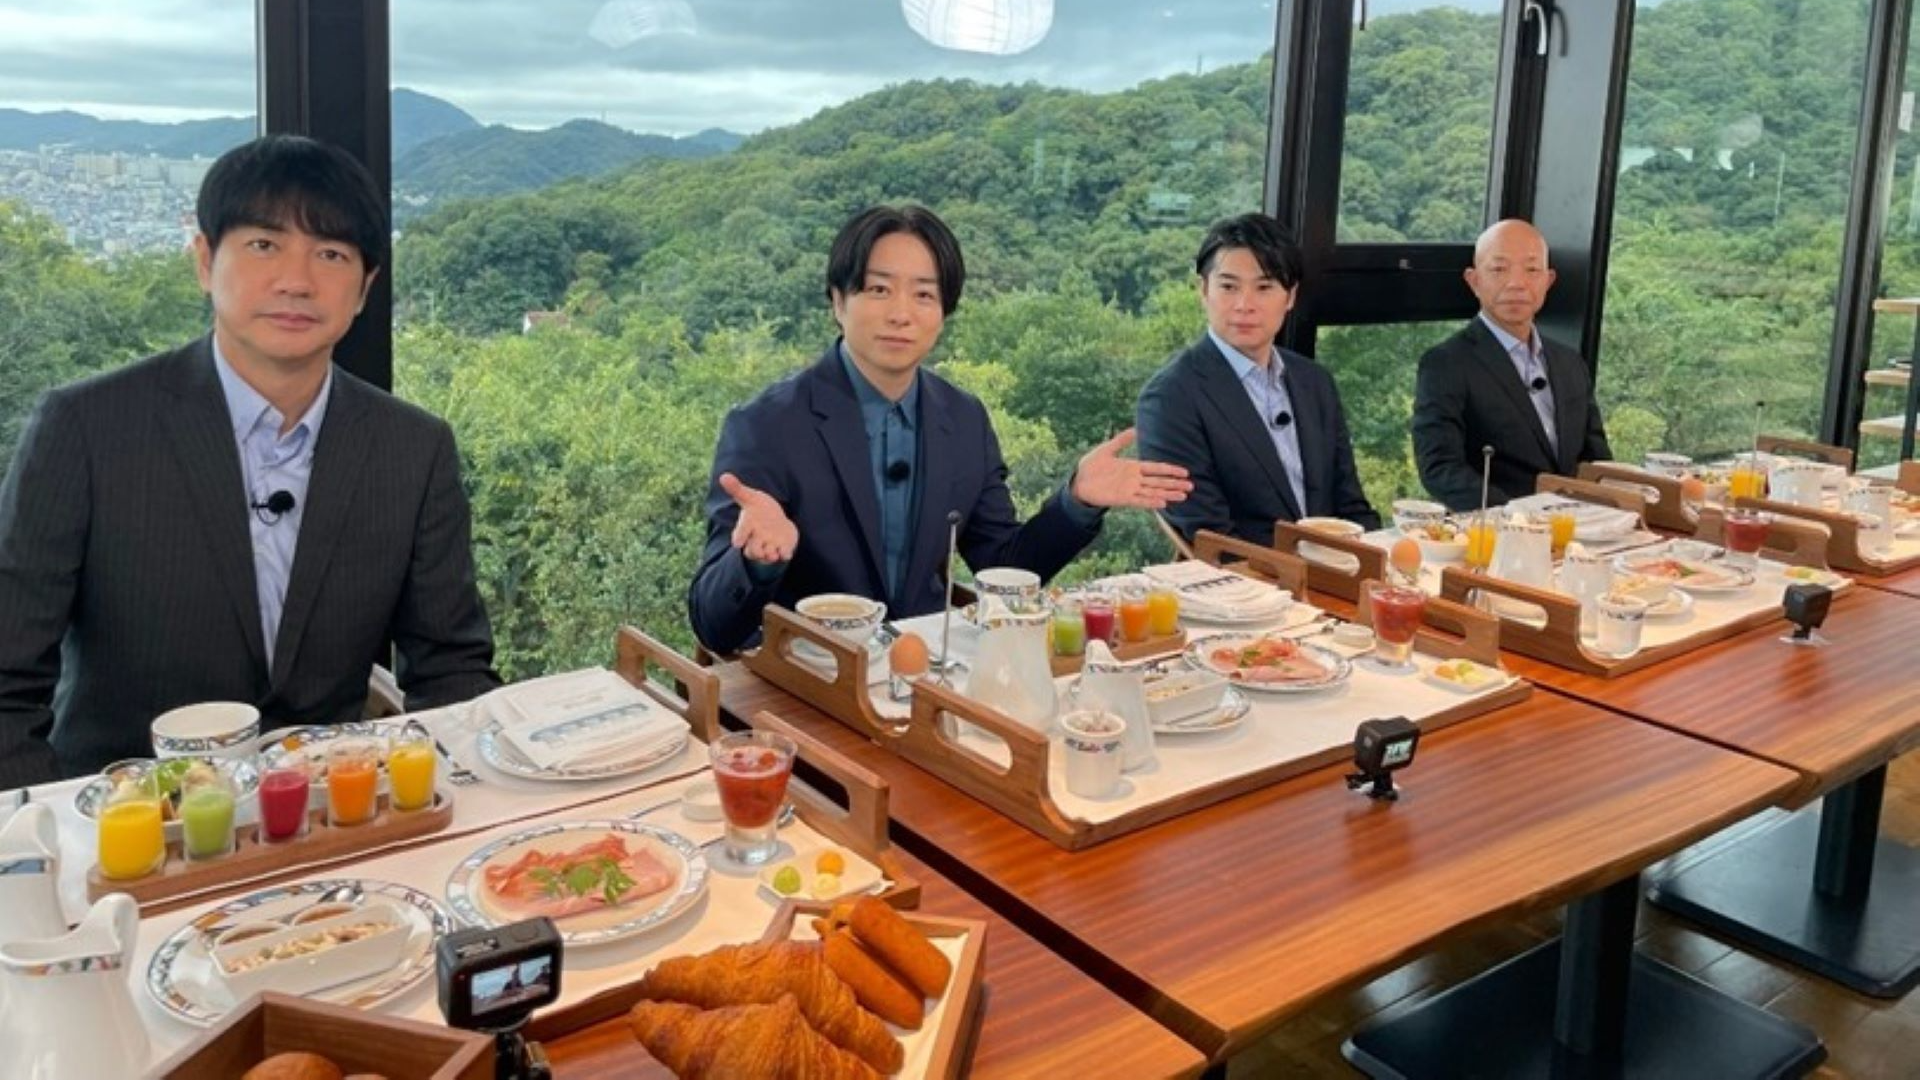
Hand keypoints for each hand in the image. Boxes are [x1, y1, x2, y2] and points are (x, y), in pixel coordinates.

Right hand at [720, 472, 798, 563]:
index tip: (737, 543)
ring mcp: (770, 546)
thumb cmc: (759, 509)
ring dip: (770, 556)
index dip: (739, 538)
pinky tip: (786, 553)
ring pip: (767, 556)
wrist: (775, 521)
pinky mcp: (782, 549)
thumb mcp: (750, 497)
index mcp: (747, 528)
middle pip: (753, 551)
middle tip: (762, 550)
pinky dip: (784, 554)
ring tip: (773, 554)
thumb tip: (723, 475)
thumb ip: (737, 489)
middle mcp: (756, 540)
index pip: (740, 535)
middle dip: (756, 551)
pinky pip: (783, 555)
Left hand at [1069, 428, 1192, 509]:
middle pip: (1159, 481)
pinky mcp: (1122, 498)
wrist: (1078, 482)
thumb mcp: (1107, 449)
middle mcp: (1134, 479)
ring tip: (1183, 496)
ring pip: (1153, 492)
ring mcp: (1129, 489)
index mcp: (1133, 467)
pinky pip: (1140, 500)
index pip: (1156, 468)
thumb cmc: (1091, 466)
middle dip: (1175, 483)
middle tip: (1191, 486)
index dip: (1170, 470)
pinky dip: (1151, 502)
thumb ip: (1122, 440)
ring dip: (1168, 494)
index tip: (1185, 472)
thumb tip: (1136, 429)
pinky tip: (1163, 503)